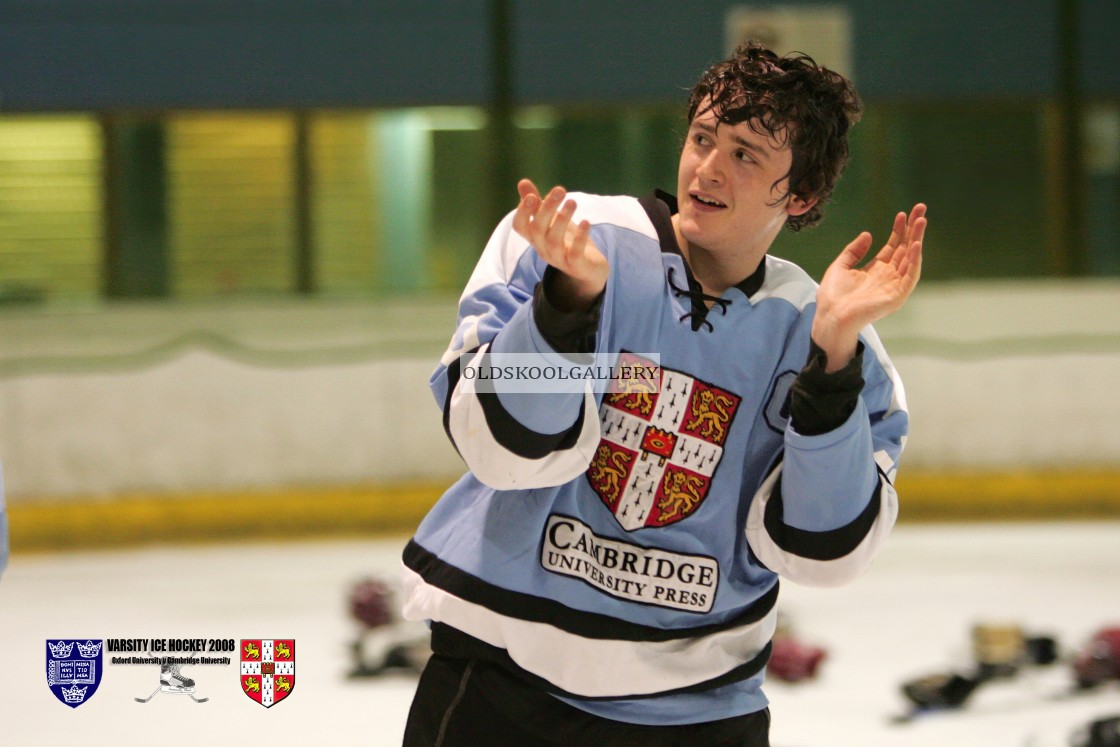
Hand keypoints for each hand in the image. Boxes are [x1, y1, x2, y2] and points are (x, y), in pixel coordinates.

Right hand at [511, 179, 607, 310]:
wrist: (588, 269)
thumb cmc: (567, 241)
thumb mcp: (552, 222)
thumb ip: (537, 205)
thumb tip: (522, 182)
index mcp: (535, 237)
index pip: (519, 226)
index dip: (522, 212)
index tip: (532, 196)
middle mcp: (543, 249)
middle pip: (537, 230)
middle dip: (547, 209)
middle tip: (560, 190)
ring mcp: (559, 259)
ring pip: (553, 241)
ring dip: (562, 220)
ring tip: (572, 202)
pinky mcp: (577, 266)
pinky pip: (575, 254)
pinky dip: (580, 238)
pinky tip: (586, 222)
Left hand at [812, 204, 926, 371]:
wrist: (831, 316)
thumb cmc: (833, 296)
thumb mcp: (840, 266)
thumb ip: (854, 250)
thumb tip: (868, 234)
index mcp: (875, 270)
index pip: (892, 246)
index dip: (898, 230)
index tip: (902, 214)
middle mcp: (888, 276)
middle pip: (904, 248)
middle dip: (913, 229)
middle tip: (920, 209)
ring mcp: (894, 285)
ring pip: (910, 258)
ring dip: (917, 239)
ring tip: (921, 221)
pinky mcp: (897, 295)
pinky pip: (910, 275)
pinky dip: (914, 260)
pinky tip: (916, 244)